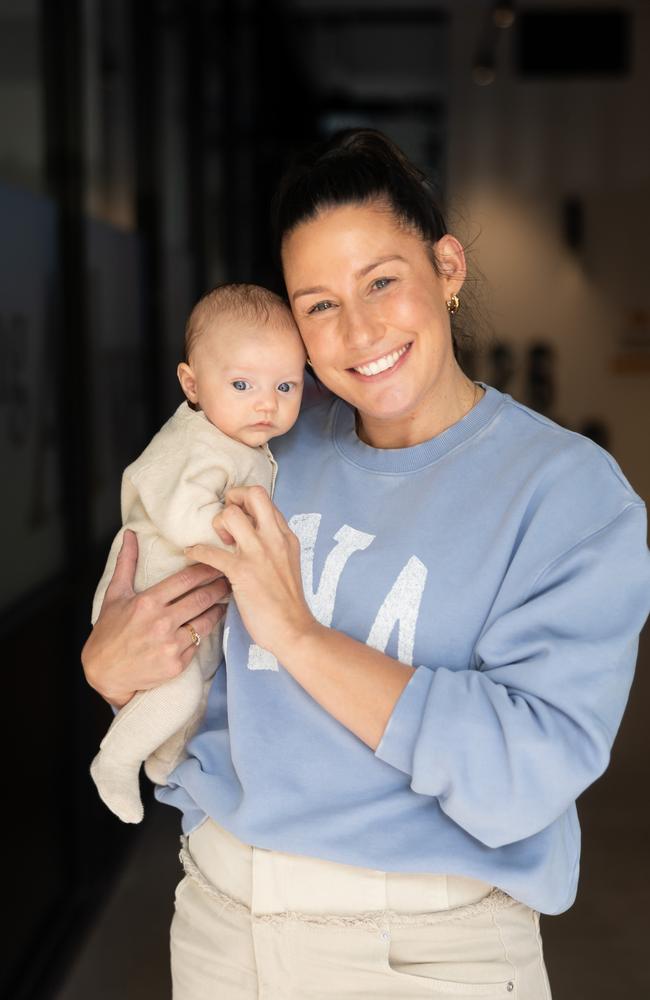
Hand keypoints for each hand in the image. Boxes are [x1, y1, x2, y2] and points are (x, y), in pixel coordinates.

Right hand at [81, 530, 229, 707]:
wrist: (105, 672)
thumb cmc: (109, 631)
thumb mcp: (115, 594)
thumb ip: (126, 563)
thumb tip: (129, 534)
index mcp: (147, 602)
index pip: (186, 579)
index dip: (206, 569)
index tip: (218, 562)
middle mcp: (161, 623)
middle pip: (202, 598)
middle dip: (219, 586)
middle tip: (230, 578)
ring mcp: (170, 645)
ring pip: (206, 621)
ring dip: (218, 608)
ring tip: (226, 599)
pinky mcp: (177, 664)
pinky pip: (198, 643)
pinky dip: (204, 632)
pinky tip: (210, 623)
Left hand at [185, 486, 316, 660]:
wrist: (294, 630)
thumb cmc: (288, 601)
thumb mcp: (289, 562)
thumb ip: (274, 544)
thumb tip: (253, 533)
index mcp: (285, 536)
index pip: (265, 499)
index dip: (246, 502)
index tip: (239, 517)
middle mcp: (274, 538)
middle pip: (253, 494)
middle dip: (233, 498)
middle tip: (227, 520)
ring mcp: (258, 554)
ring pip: (230, 515)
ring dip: (217, 524)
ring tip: (218, 541)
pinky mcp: (242, 573)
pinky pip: (211, 552)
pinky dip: (196, 551)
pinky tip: (191, 554)